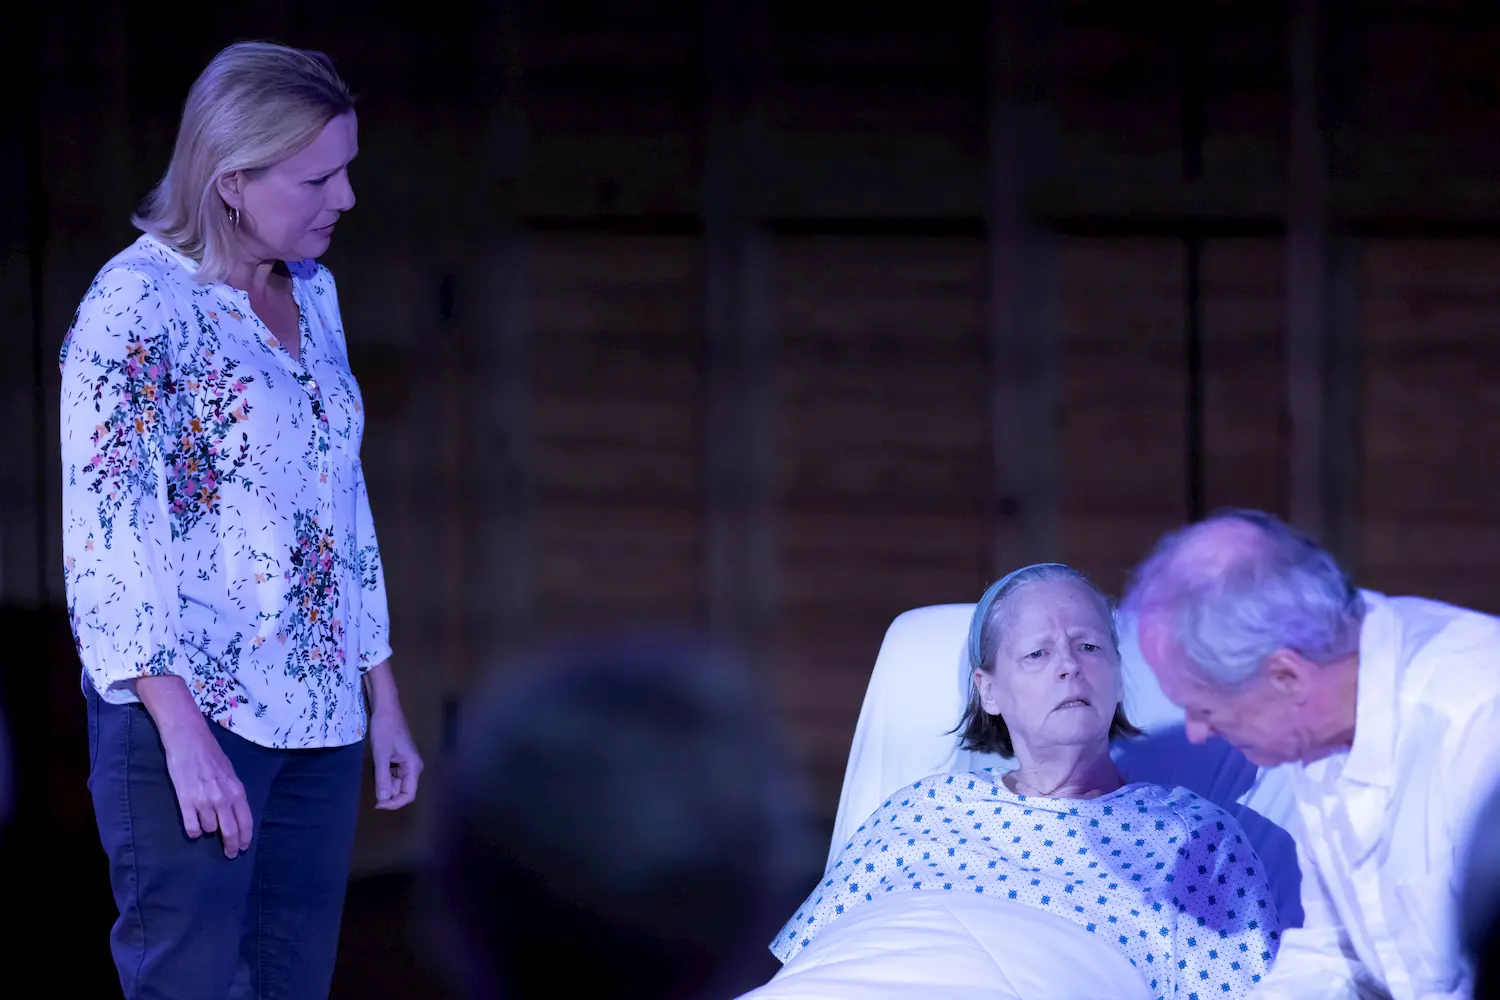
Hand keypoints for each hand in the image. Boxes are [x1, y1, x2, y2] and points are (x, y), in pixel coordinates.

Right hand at [136, 675, 252, 858]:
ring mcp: (204, 801)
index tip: (243, 848)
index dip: (245, 838)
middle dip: (231, 845)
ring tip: (206, 822)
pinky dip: (194, 830)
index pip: (245, 821)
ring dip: (208, 830)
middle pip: (230, 831)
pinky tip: (194, 828)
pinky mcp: (185, 801)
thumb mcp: (229, 772)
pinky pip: (192, 827)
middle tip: (230, 854)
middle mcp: (223, 798)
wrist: (188, 739)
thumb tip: (234, 811)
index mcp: (237, 790)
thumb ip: (233, 792)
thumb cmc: (210, 753)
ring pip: (210, 829)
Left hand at [369, 706, 422, 809]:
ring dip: (384, 783)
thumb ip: (382, 779)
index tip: (377, 804)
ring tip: (373, 772)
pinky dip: (382, 775)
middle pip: (402, 790)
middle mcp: (413, 766)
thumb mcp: (381, 755)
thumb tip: (382, 800)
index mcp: (413, 766)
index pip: (409, 794)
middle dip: (387, 792)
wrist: (385, 708)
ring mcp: (405, 762)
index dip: (394, 803)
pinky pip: (391, 774)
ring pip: (395, 782)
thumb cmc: (385, 729)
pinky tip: (374, 767)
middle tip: (371, 787)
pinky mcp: (398, 758)